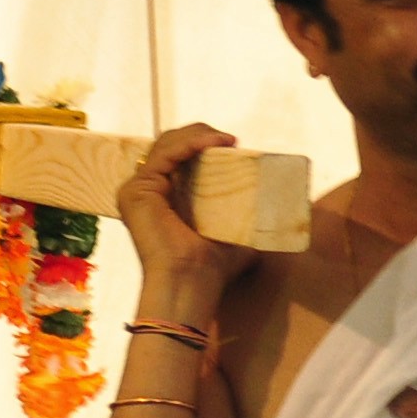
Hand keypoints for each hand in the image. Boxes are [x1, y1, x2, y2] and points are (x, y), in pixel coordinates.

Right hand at [121, 126, 255, 318]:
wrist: (191, 284)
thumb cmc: (211, 268)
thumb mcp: (235, 232)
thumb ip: (247, 217)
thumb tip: (281, 209)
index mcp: (163, 197)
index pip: (179, 155)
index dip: (204, 142)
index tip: (234, 145)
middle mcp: (146, 192)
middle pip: (170, 144)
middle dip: (200, 134)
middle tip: (231, 140)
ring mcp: (137, 191)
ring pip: (166, 144)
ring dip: (198, 135)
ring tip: (226, 140)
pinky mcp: (135, 191)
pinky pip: (164, 154)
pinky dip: (188, 143)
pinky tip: (213, 143)